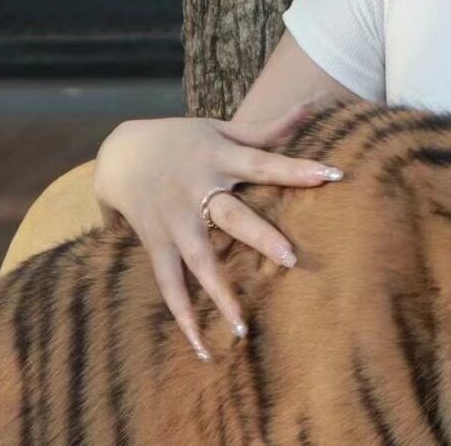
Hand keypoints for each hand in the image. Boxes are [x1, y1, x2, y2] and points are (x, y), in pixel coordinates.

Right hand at [92, 97, 343, 360]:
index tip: (332, 174)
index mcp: (219, 158)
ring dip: (219, 293)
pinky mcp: (157, 245)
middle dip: (259, 236)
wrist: (118, 153)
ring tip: (243, 327)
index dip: (297, 168)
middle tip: (290, 259)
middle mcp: (197, 192)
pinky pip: (169, 286)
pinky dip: (183, 318)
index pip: (265, 163)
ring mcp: (175, 222)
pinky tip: (203, 348)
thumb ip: (269, 126)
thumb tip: (316, 102)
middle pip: (231, 216)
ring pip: (198, 261)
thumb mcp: (221, 127)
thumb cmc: (182, 139)